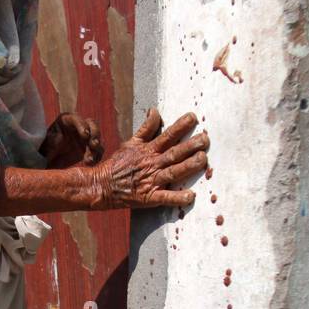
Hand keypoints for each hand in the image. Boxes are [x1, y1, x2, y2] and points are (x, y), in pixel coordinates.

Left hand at [39, 112, 103, 168]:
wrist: (47, 161)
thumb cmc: (44, 149)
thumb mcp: (46, 144)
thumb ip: (53, 140)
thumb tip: (60, 138)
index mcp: (66, 120)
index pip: (77, 119)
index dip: (82, 125)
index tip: (85, 135)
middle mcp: (78, 126)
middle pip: (92, 125)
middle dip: (95, 134)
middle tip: (93, 145)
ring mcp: (85, 137)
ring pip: (97, 138)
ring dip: (96, 148)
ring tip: (89, 159)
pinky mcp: (89, 148)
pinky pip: (97, 151)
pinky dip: (96, 157)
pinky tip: (91, 164)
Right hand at [86, 109, 208, 208]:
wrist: (102, 185)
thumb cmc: (119, 164)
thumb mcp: (131, 142)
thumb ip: (146, 128)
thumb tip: (155, 111)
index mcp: (148, 150)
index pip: (167, 135)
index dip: (180, 126)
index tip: (193, 117)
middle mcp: (152, 164)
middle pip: (174, 153)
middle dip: (190, 146)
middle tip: (206, 139)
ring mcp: (151, 181)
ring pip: (173, 172)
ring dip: (188, 166)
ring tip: (203, 160)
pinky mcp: (149, 197)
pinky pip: (165, 198)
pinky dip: (177, 197)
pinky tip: (190, 196)